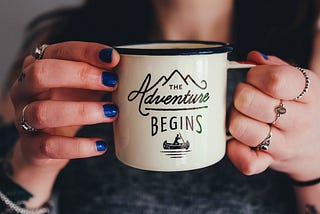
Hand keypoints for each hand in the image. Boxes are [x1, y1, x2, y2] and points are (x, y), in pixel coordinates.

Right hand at [10, 41, 119, 171]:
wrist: (43, 146)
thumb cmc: (65, 108)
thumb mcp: (81, 88)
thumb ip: (98, 77)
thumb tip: (128, 68)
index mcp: (37, 69)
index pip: (57, 52)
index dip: (85, 52)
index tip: (113, 57)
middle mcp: (23, 90)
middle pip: (41, 74)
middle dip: (80, 75)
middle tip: (112, 82)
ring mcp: (23, 119)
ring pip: (43, 111)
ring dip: (82, 111)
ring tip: (111, 112)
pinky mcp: (30, 147)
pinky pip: (50, 146)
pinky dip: (79, 146)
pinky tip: (101, 145)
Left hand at [228, 51, 319, 180]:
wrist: (314, 147)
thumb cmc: (298, 107)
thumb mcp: (296, 82)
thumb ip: (273, 66)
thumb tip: (251, 58)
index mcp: (308, 92)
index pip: (274, 80)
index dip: (255, 76)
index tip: (254, 78)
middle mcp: (299, 120)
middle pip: (249, 101)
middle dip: (240, 95)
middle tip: (246, 98)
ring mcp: (284, 145)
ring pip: (241, 127)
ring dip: (234, 119)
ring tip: (244, 117)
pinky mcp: (268, 163)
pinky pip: (244, 160)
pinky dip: (235, 150)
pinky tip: (239, 141)